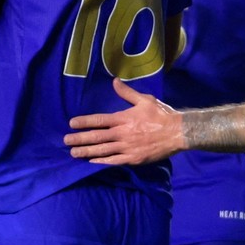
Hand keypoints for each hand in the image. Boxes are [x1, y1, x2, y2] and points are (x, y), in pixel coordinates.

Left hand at [65, 78, 184, 164]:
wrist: (177, 133)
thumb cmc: (161, 114)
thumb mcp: (145, 100)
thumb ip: (127, 93)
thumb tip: (115, 81)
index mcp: (124, 118)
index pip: (99, 120)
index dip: (84, 122)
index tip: (72, 123)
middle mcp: (122, 134)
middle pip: (97, 137)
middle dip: (80, 139)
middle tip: (66, 141)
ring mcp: (127, 148)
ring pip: (102, 151)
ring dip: (86, 152)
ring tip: (73, 153)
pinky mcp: (133, 159)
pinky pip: (114, 161)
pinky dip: (102, 162)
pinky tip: (92, 162)